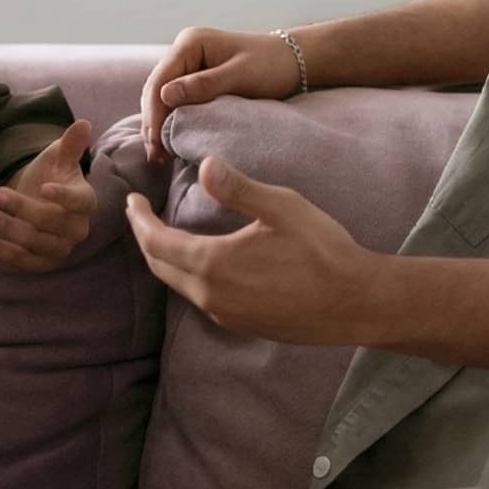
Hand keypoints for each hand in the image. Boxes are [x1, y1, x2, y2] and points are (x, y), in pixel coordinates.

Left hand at [0, 118, 96, 272]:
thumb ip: (70, 144)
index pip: (79, 201)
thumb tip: (83, 123)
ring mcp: (60, 248)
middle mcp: (77, 229)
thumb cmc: (51, 176)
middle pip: (51, 222)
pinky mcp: (42, 263)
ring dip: (9, 230)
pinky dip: (2, 253)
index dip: (63, 197)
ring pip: (35, 244)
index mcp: (85, 201)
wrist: (41, 201)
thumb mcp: (58, 157)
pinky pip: (24, 262)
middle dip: (22, 209)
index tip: (43, 187)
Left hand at [123, 155, 381, 344]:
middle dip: (145, 239)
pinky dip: (188, 276)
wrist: (357, 303)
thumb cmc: (323, 251)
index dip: (139, 220)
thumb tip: (205, 164)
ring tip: (164, 234)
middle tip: (139, 215)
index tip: (131, 200)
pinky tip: (200, 262)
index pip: (156, 242)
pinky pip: (201, 298)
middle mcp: (211, 295)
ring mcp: (226, 314)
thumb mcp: (282, 208)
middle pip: (160, 267)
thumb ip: (238, 188)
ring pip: (179, 285)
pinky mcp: (241, 324)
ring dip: (165, 259)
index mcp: (213, 263)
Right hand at [139, 28, 301, 162]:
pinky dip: (170, 121)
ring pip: (161, 97)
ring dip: (158, 124)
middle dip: (152, 122)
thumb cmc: (270, 65)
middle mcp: (184, 51)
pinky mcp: (194, 79)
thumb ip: (204, 84)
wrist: (292, 61)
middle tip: (155, 156)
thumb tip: (165, 96)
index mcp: (191, 43)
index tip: (156, 142)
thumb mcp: (240, 75)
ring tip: (159, 155)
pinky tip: (169, 142)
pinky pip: (174, 101)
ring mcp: (188, 65)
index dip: (154, 112)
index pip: (160, 79)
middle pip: (155, 89)